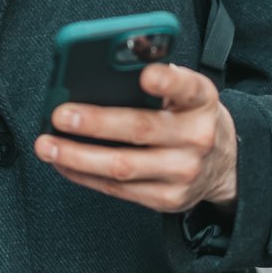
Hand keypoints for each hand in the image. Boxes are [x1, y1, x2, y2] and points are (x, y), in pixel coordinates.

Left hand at [34, 63, 236, 214]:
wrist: (224, 165)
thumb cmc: (190, 117)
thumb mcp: (187, 93)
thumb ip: (157, 80)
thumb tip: (102, 72)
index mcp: (202, 102)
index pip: (188, 87)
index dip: (168, 81)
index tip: (146, 75)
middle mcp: (197, 137)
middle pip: (141, 129)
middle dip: (96, 123)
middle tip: (60, 115)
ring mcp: (183, 173)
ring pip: (122, 167)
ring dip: (77, 156)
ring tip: (47, 144)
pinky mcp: (167, 199)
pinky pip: (117, 190)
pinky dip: (84, 175)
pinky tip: (63, 162)